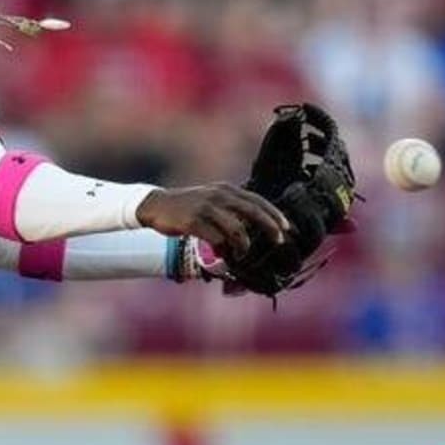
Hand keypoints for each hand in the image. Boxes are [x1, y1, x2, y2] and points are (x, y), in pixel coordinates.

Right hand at [137, 184, 291, 263]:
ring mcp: (206, 208)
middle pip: (253, 212)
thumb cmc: (187, 206)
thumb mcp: (211, 199)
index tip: (287, 228)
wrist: (157, 205)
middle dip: (269, 227)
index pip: (257, 200)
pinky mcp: (194, 221)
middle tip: (279, 241)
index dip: (274, 214)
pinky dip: (223, 250)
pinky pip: (216, 239)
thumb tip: (252, 224)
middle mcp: (219, 196)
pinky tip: (220, 254)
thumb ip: (230, 207)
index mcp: (226, 190)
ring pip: (237, 229)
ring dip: (243, 246)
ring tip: (240, 255)